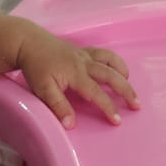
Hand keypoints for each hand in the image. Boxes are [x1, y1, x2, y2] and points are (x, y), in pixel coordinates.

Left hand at [15, 28, 139, 128]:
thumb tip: (71, 124)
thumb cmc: (35, 66)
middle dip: (125, 91)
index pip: (96, 93)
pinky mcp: (82, 50)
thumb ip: (58, 106)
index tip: (117, 120)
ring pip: (110, 61)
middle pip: (111, 76)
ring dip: (122, 73)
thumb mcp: (42, 89)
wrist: (28, 42)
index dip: (108, 107)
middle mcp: (84, 63)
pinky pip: (103, 54)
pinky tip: (116, 68)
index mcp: (76, 74)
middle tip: (136, 104)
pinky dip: (114, 61)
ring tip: (130, 85)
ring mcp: (85, 55)